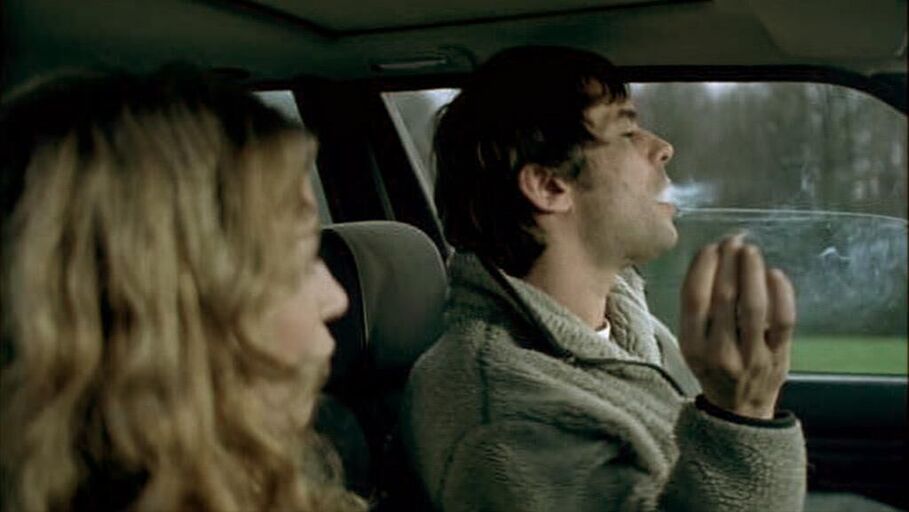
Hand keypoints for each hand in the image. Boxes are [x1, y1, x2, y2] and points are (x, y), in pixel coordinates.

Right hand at [679, 234, 795, 419]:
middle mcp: (719, 352)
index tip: (709, 248)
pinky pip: (782, 321)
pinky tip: (774, 273)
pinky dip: (781, 293)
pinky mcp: (779, 357)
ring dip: (752, 272)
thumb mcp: (691, 345)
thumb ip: (696, 311)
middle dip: (729, 262)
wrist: (739, 412)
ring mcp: (751, 356)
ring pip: (753, 306)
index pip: (694, 299)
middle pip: (724, 298)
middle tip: (733, 241)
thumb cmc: (712, 368)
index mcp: (692, 346)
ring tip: (750, 251)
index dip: (702, 267)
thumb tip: (711, 260)